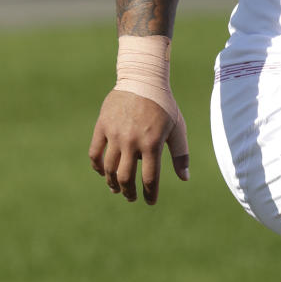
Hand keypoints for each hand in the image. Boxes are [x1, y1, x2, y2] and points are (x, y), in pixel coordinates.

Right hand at [88, 89, 189, 205]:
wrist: (142, 80)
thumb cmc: (164, 105)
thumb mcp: (177, 129)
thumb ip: (180, 155)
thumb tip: (185, 179)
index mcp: (152, 144)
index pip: (149, 179)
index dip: (149, 194)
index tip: (149, 201)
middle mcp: (132, 142)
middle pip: (126, 178)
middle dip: (129, 192)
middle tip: (131, 197)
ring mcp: (115, 134)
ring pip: (109, 168)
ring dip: (112, 182)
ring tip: (116, 188)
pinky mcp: (102, 126)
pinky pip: (95, 152)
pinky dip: (97, 166)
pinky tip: (102, 172)